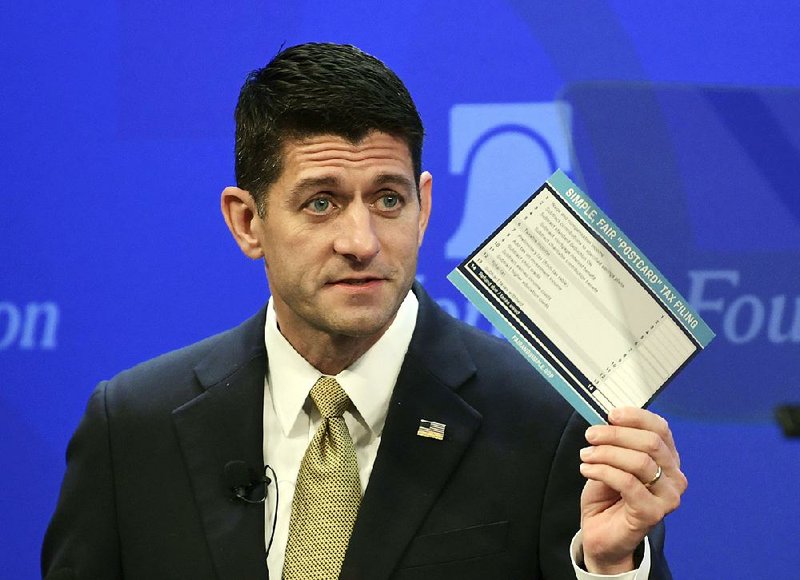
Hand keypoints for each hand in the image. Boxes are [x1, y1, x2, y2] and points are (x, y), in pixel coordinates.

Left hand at [578, 407, 686, 573]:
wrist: (602, 533)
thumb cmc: (608, 494)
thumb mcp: (611, 460)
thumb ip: (615, 441)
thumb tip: (607, 419)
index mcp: (667, 458)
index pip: (660, 428)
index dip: (636, 417)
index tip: (610, 415)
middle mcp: (674, 477)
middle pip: (650, 443)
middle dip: (616, 434)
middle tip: (591, 435)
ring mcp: (668, 497)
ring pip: (640, 462)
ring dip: (606, 453)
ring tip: (585, 455)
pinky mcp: (653, 514)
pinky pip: (628, 483)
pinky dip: (603, 471)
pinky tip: (587, 469)